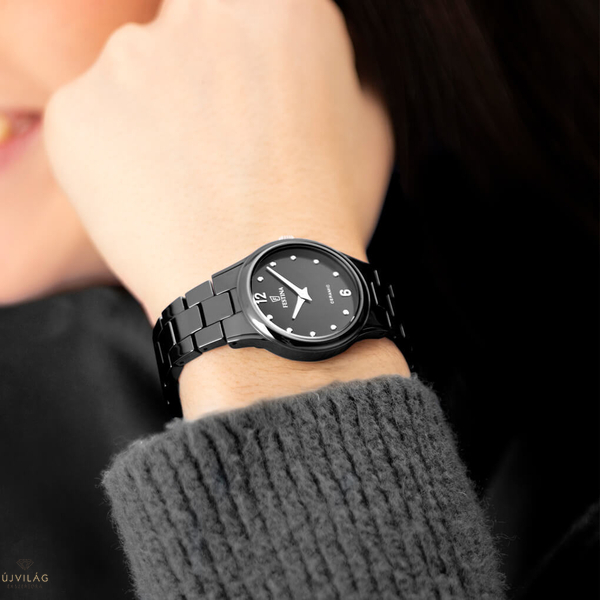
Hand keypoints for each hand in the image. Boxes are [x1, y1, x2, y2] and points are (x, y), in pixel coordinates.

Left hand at [43, 0, 395, 323]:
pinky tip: (153, 200)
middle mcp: (200, 13)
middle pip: (184, 37)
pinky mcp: (79, 110)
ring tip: (188, 186)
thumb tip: (303, 71)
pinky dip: (115, 160)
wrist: (265, 285)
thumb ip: (327, 74)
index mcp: (278, 6)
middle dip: (196, 86)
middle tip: (216, 153)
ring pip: (134, 80)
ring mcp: (131, 59)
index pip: (236, 17)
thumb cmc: (322, 214)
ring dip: (154, 123)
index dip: (239, 71)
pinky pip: (93, 126)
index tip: (241, 107)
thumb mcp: (365, 126)